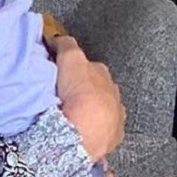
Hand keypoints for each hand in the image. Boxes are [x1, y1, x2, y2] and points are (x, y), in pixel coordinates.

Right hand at [50, 35, 125, 161]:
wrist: (83, 133)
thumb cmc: (79, 96)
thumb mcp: (70, 60)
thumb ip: (67, 45)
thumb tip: (60, 38)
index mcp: (104, 74)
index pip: (89, 66)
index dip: (74, 68)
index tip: (62, 72)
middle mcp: (114, 94)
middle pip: (97, 88)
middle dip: (84, 90)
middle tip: (65, 96)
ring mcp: (116, 117)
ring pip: (102, 109)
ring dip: (90, 111)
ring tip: (72, 116)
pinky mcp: (113, 138)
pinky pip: (103, 131)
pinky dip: (94, 130)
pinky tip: (82, 132)